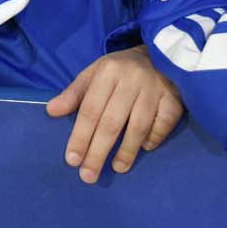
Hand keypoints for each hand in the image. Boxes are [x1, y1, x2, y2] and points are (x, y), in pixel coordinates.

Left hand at [46, 46, 184, 183]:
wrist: (160, 52)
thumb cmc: (121, 68)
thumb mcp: (95, 72)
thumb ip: (75, 93)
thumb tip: (51, 111)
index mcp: (107, 72)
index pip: (90, 110)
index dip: (80, 136)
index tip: (72, 160)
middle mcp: (131, 80)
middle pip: (111, 122)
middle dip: (98, 151)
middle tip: (88, 175)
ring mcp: (155, 89)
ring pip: (138, 126)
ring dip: (126, 151)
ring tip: (116, 168)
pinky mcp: (175, 98)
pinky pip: (163, 124)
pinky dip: (154, 138)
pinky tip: (144, 149)